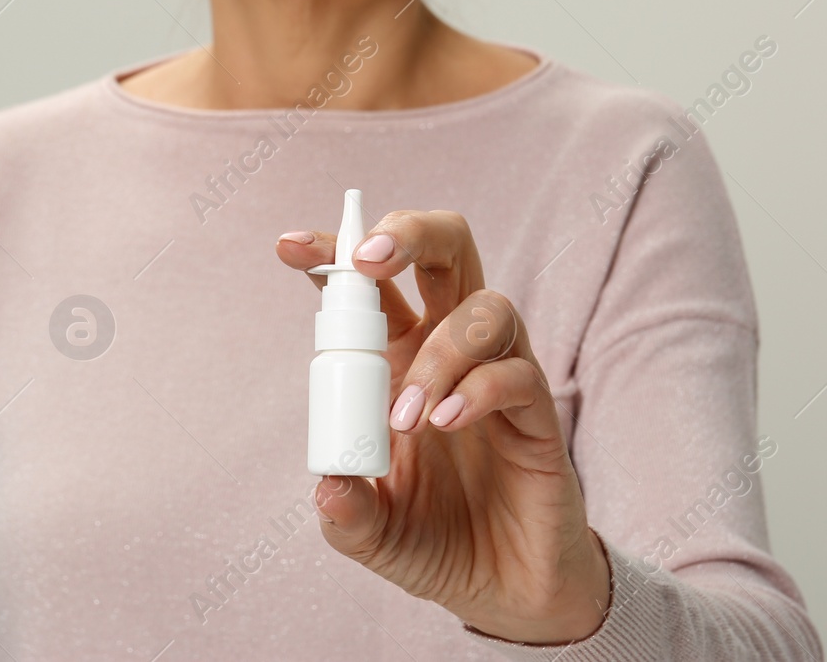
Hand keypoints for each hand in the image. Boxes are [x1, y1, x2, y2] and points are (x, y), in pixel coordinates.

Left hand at [276, 209, 610, 644]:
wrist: (505, 592)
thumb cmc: (434, 542)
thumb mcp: (372, 535)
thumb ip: (346, 513)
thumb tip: (327, 485)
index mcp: (398, 358)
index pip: (369, 286)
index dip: (332, 254)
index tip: (289, 247)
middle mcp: (449, 350)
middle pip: (447, 249)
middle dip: (408, 234)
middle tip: (369, 263)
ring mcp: (499, 373)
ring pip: (484, 306)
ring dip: (439, 351)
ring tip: (409, 418)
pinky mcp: (537, 412)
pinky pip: (516, 372)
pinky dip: (476, 390)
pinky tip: (445, 425)